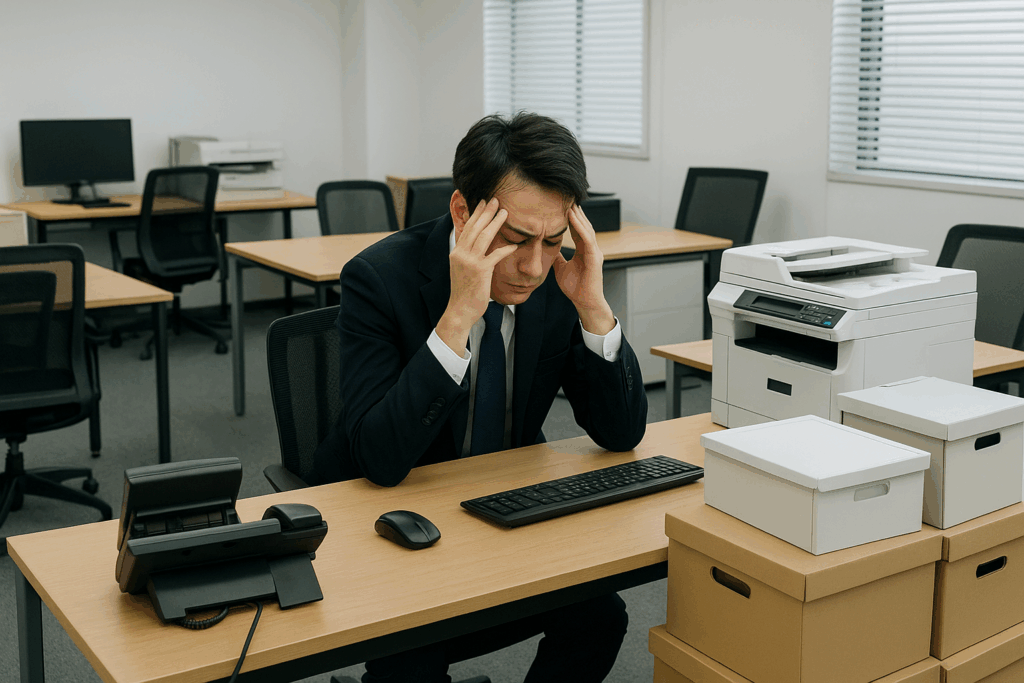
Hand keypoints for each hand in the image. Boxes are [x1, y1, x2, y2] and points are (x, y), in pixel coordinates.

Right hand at [436, 199, 516, 354]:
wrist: (460, 310)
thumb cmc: (464, 292)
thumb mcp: (462, 270)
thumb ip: (469, 256)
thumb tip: (478, 246)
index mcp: (456, 252)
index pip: (467, 228)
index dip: (476, 214)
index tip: (484, 203)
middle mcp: (461, 254)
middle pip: (475, 227)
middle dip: (486, 212)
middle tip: (496, 200)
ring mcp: (470, 262)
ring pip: (484, 236)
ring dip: (495, 223)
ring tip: (505, 212)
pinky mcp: (480, 271)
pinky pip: (495, 255)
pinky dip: (505, 249)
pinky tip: (514, 245)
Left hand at [553, 205, 614, 334]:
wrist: (585, 303)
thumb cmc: (575, 288)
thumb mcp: (561, 269)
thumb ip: (558, 258)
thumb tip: (548, 249)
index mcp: (584, 250)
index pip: (577, 230)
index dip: (570, 218)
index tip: (561, 207)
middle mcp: (591, 249)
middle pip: (583, 226)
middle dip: (576, 212)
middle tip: (566, 198)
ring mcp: (595, 252)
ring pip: (586, 229)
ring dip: (578, 216)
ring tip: (569, 204)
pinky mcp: (595, 258)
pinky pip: (587, 239)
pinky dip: (580, 227)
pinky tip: (573, 218)